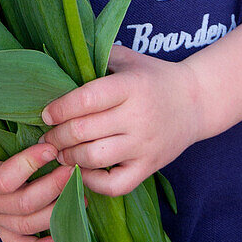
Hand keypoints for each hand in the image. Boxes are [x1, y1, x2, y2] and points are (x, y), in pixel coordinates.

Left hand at [39, 44, 202, 195]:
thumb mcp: (128, 58)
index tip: (45, 113)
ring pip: (95, 158)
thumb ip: (97, 56)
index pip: (87, 98)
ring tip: (59, 152)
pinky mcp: (149, 167)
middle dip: (57, 135)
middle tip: (46, 136)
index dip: (60, 107)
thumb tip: (60, 60)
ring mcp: (144, 145)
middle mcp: (137, 117)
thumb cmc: (153, 76)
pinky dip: (93, 182)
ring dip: (69, 157)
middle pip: (85, 130)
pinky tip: (81, 172)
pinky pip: (116, 185)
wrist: (195, 101)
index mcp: (130, 86)